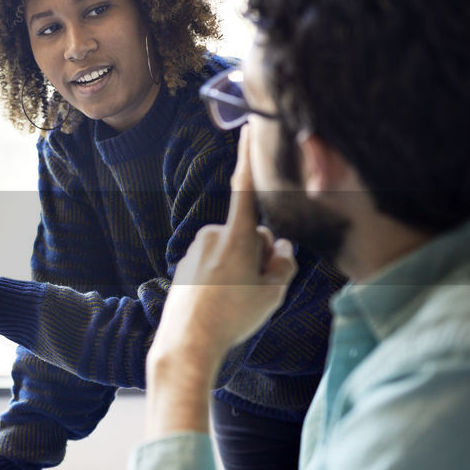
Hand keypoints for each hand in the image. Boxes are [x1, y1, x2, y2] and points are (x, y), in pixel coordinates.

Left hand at [152, 129, 297, 364]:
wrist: (186, 344)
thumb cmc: (231, 318)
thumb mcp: (272, 293)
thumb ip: (283, 263)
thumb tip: (280, 248)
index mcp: (235, 237)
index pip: (245, 187)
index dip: (249, 155)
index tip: (249, 124)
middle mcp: (212, 235)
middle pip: (251, 234)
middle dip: (258, 254)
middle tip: (253, 288)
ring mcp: (196, 249)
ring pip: (233, 250)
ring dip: (241, 266)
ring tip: (233, 299)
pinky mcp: (186, 264)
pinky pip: (215, 263)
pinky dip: (223, 276)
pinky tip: (218, 302)